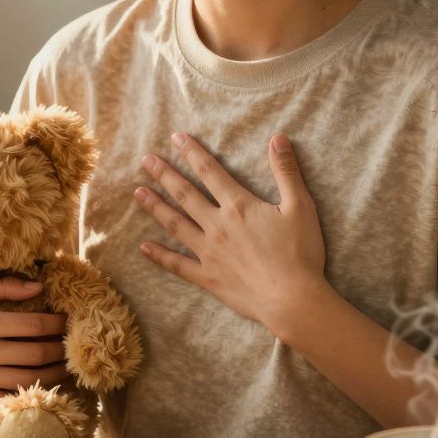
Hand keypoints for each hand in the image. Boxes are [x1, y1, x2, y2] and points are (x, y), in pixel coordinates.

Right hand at [0, 277, 67, 407]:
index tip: (68, 321)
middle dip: (61, 349)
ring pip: (28, 379)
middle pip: (37, 353)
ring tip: (66, 366)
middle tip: (73, 345)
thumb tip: (39, 286)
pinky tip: (43, 385)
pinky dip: (29, 393)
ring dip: (54, 374)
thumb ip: (3, 287)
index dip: (57, 323)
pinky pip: (8, 398)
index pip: (34, 324)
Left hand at [134, 132, 328, 335]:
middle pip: (185, 194)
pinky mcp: (207, 277)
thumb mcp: (300, 206)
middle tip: (146, 160)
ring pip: (175, 224)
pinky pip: (177, 264)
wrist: (291, 299)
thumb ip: (286, 171)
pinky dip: (159, 255)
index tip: (176, 138)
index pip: (209, 171)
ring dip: (155, 206)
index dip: (192, 152)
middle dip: (164, 174)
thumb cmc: (300, 253)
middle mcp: (217, 225)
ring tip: (137, 192)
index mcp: (238, 206)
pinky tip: (143, 247)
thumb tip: (279, 137)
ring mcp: (208, 252)